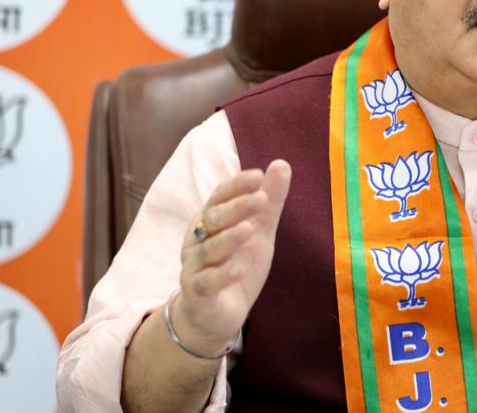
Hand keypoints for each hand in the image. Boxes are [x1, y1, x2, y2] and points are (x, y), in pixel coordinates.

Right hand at [170, 159, 290, 355]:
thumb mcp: (259, 230)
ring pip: (209, 249)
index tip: (259, 175)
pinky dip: (223, 274)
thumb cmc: (236, 262)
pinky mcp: (198, 293)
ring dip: (229, 239)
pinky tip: (239, 268)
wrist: (216, 313)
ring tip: (249, 230)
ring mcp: (195, 266)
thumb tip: (281, 163)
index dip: (237, 185)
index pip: (220, 196)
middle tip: (260, 198)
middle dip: (237, 207)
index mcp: (211, 219)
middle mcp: (198, 239)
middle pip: (214, 219)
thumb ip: (270, 201)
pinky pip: (208, 282)